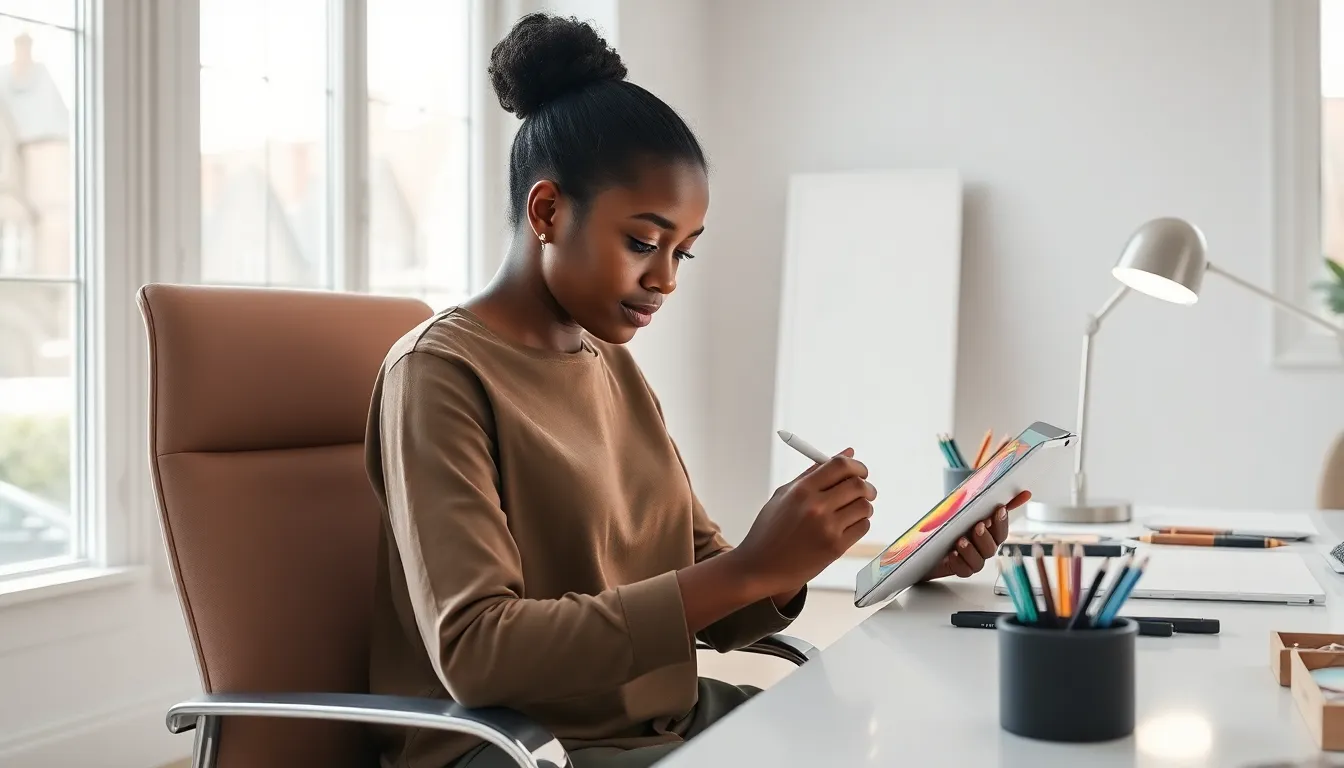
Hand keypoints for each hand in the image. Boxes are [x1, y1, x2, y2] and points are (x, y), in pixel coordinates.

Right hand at [732, 448, 876, 595]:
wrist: (760, 567)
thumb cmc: (770, 531)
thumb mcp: (784, 495)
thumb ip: (814, 473)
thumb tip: (847, 453)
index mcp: (801, 490)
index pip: (840, 465)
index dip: (856, 466)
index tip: (859, 471)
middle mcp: (815, 507)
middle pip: (858, 484)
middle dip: (866, 486)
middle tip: (864, 490)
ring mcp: (827, 528)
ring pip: (864, 506)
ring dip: (864, 506)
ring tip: (853, 510)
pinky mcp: (835, 548)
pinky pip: (863, 526)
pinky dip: (860, 523)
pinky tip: (847, 526)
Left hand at [919, 490, 1030, 581]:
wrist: (934, 545)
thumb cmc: (955, 527)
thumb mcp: (969, 510)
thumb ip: (992, 502)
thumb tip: (1025, 493)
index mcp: (989, 535)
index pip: (1001, 531)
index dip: (1002, 521)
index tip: (999, 510)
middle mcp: (984, 549)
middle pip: (992, 547)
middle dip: (985, 536)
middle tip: (978, 526)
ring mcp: (973, 561)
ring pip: (978, 561)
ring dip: (970, 550)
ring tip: (960, 541)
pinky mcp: (960, 569)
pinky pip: (964, 570)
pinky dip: (958, 562)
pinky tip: (952, 554)